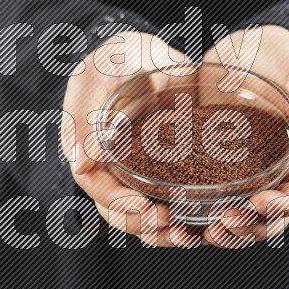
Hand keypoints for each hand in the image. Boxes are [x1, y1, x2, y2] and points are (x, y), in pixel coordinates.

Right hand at [62, 31, 200, 247]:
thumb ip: (87, 113)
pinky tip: (205, 223)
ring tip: (188, 235)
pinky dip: (187, 216)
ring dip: (164, 232)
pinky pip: (173, 201)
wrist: (151, 53)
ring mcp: (139, 173)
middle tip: (169, 223)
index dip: (117, 203)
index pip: (96, 187)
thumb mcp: (98, 75)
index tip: (143, 208)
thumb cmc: (117, 58)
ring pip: (146, 215)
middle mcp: (111, 168)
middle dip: (143, 225)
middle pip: (120, 211)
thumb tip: (83, 163)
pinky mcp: (168, 171)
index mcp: (88, 149)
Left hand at [198, 25, 288, 247]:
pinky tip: (178, 215)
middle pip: (267, 218)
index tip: (258, 203)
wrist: (244, 46)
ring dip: (224, 232)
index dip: (280, 207)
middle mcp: (272, 174)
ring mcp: (242, 174)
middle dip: (248, 228)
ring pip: (238, 216)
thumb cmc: (282, 60)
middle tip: (225, 223)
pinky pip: (206, 198)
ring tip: (203, 231)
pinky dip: (195, 213)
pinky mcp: (212, 167)